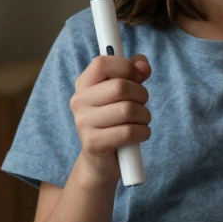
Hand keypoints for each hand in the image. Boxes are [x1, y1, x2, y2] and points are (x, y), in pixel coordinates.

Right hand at [70, 54, 151, 184]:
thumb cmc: (116, 118)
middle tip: (140, 105)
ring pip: (128, 110)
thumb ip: (134, 72)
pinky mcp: (93, 144)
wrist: (102, 158)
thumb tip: (142, 64)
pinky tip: (137, 135)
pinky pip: (129, 132)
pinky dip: (143, 133)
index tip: (138, 77)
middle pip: (121, 87)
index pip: (102, 63)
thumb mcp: (124, 92)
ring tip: (139, 121)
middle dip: (141, 95)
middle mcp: (79, 102)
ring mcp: (83, 123)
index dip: (126, 67)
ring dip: (144, 116)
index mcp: (84, 84)